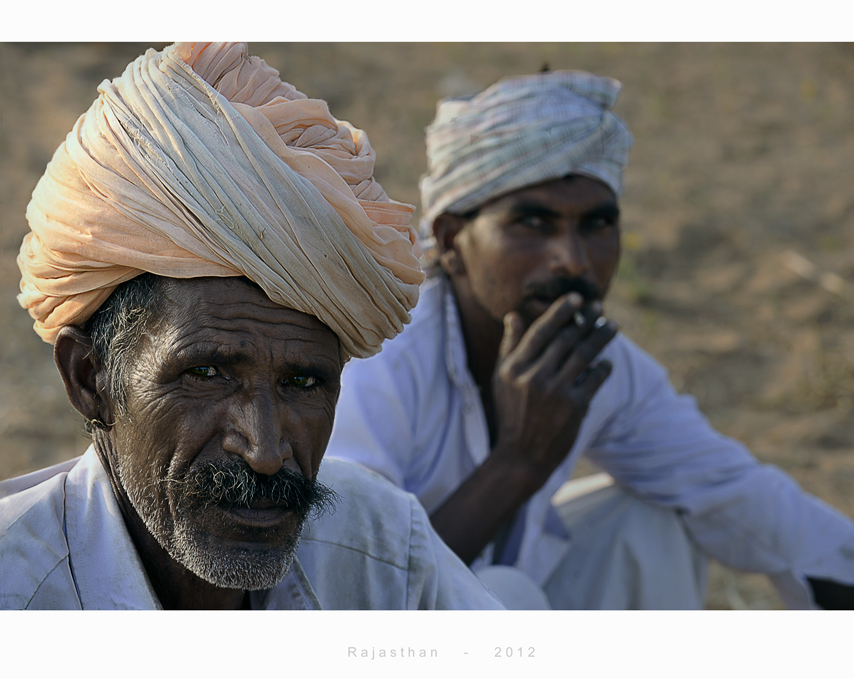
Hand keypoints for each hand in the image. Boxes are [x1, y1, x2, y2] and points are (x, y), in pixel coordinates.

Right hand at [490, 291, 617, 484]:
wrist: (521, 456)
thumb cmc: (510, 414)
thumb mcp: (501, 379)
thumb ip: (509, 346)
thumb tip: (514, 315)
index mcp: (515, 367)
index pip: (542, 331)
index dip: (561, 311)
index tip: (576, 298)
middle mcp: (534, 376)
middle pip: (567, 339)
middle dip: (586, 320)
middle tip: (599, 308)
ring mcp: (555, 392)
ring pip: (585, 354)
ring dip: (601, 337)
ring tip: (612, 326)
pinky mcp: (574, 407)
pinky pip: (595, 378)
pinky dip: (603, 367)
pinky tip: (606, 363)